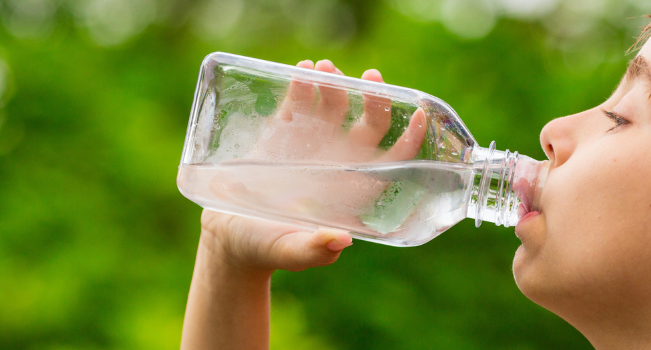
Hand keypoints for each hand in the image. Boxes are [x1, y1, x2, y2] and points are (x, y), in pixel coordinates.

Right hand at [201, 60, 426, 273]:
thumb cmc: (268, 249)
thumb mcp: (292, 252)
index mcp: (353, 189)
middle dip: (375, 98)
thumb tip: (342, 241)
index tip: (420, 114)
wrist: (230, 236)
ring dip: (336, 82)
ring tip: (324, 68)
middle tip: (370, 77)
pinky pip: (299, 101)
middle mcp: (340, 161)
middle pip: (370, 123)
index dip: (410, 138)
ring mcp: (313, 143)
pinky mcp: (284, 132)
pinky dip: (302, 83)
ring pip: (336, 104)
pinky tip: (303, 70)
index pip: (394, 160)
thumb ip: (316, 250)